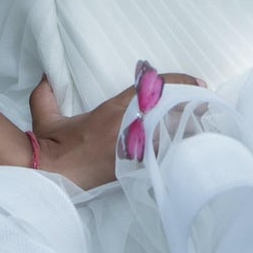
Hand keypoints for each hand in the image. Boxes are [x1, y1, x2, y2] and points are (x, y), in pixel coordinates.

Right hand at [28, 72, 196, 190]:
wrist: (52, 174)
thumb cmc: (51, 146)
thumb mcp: (46, 116)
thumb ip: (47, 94)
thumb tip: (45, 78)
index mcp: (114, 111)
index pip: (152, 90)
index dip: (177, 82)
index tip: (195, 81)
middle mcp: (128, 128)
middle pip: (170, 113)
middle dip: (190, 107)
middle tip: (207, 103)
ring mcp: (133, 149)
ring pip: (170, 135)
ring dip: (186, 129)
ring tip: (203, 125)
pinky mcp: (133, 168)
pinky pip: (161, 155)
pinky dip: (174, 150)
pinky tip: (186, 149)